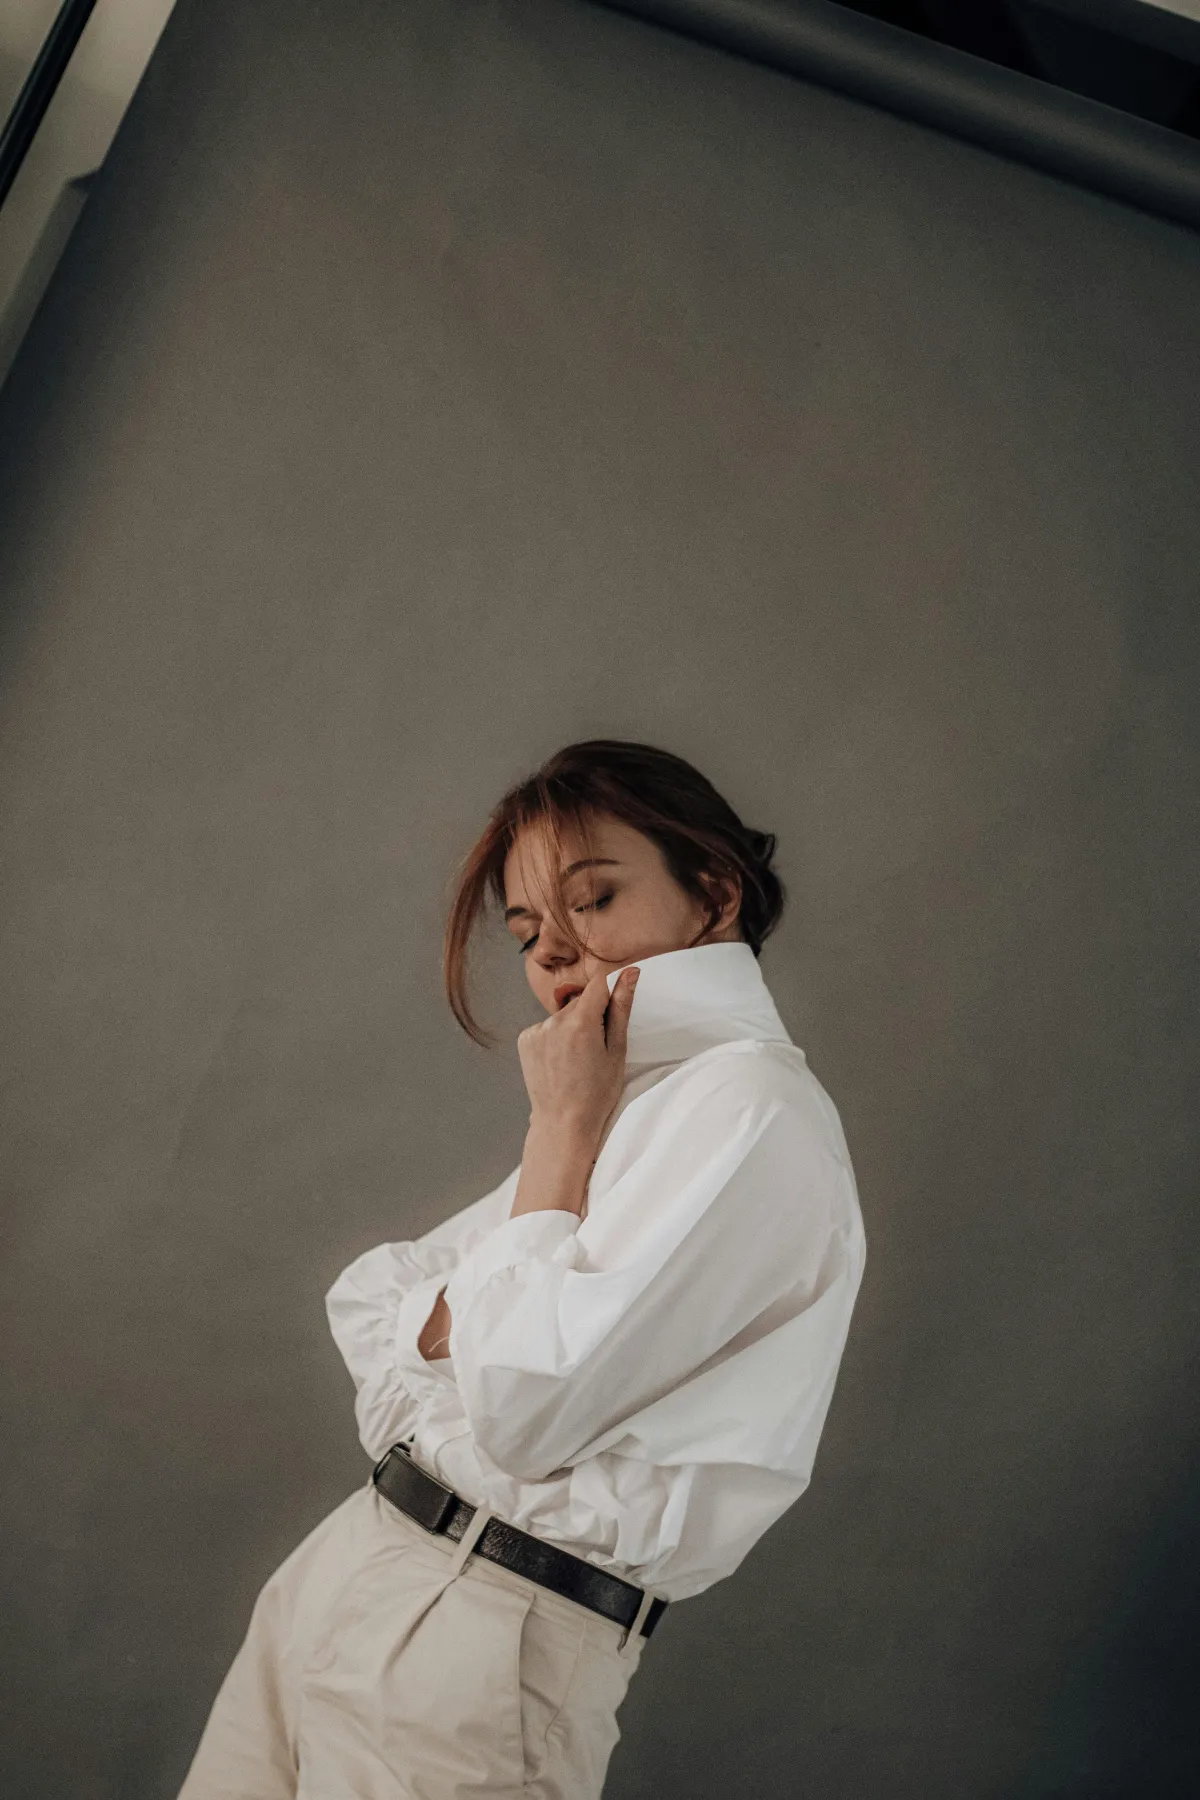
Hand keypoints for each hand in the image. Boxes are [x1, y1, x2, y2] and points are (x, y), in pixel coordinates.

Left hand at [516, 964, 639, 1145]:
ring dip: (572, 1027)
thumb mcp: (616, 1051)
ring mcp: (536, 1030)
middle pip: (580, 1002)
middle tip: (596, 1047)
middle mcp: (554, 1021)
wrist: (562, 1122)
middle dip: (591, 1015)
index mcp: (581, 1022)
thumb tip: (630, 974)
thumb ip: (621, 1008)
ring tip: (576, 1058)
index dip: (609, 991)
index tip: (614, 1004)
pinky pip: (546, 1027)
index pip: (598, 984)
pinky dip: (554, 1037)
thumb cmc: (596, 1093)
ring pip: (562, 1015)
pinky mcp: (524, 1039)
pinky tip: (560, 1060)